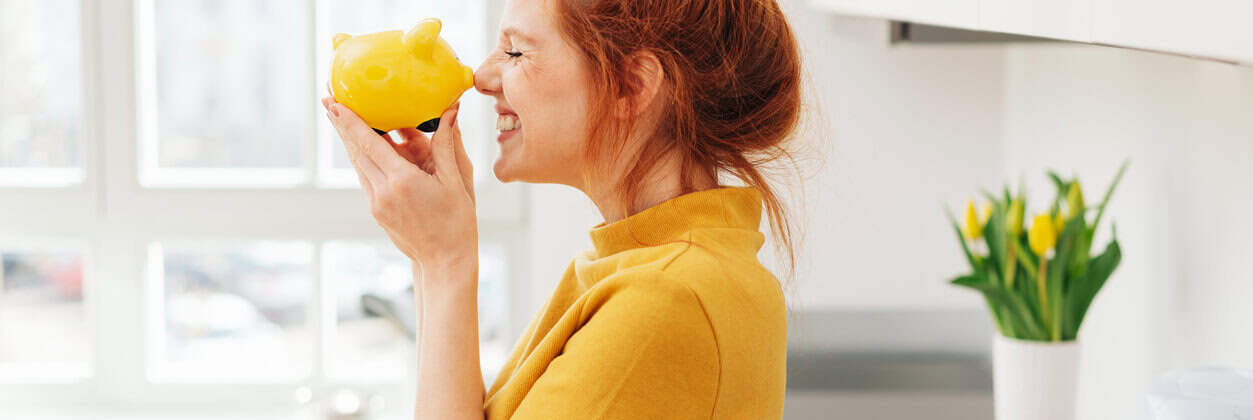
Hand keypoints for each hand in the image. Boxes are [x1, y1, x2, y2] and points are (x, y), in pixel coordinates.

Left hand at [321, 96, 477, 275]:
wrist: (446, 261)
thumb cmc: (457, 222)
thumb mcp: (456, 181)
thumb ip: (447, 144)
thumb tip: (450, 111)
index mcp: (403, 181)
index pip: (369, 143)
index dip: (350, 121)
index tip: (334, 101)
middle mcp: (383, 192)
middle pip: (356, 151)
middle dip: (341, 124)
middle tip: (328, 98)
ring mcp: (377, 203)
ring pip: (358, 164)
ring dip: (349, 141)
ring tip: (340, 118)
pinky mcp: (377, 212)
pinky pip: (366, 178)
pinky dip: (362, 158)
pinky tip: (362, 147)